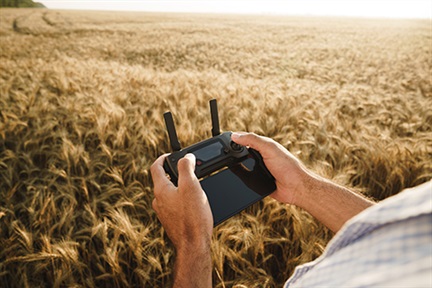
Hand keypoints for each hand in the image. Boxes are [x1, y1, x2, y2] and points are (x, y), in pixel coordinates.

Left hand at [151, 153, 212, 250]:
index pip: (156, 167)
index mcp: (161, 190)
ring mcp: (164, 213)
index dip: (163, 157)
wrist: (193, 245)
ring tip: (193, 186)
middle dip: (174, 173)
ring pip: (169, 194)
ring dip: (179, 187)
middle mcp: (159, 201)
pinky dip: (182, 200)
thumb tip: (186, 157)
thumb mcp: (191, 185)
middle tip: (187, 169)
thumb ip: (186, 168)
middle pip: (163, 181)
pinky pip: (174, 206)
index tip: (171, 155)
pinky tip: (194, 204)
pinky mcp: (172, 222)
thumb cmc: (192, 217)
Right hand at [232, 132, 373, 231]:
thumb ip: (253, 140)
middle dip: (234, 155)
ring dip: (237, 168)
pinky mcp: (258, 182)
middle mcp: (261, 157)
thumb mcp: (269, 149)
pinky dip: (241, 180)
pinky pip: (245, 180)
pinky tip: (236, 180)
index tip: (224, 140)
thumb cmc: (288, 166)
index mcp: (264, 146)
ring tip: (228, 168)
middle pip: (241, 153)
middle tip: (224, 155)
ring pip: (242, 167)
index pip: (246, 139)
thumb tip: (235, 135)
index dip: (235, 139)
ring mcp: (259, 169)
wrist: (296, 188)